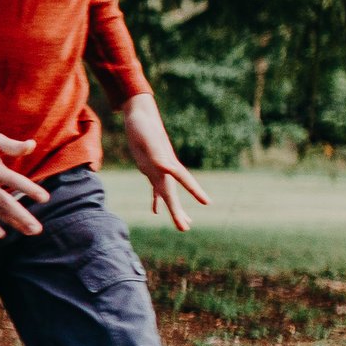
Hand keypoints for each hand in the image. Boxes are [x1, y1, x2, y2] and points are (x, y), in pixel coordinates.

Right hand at [0, 115, 49, 238]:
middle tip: (37, 229)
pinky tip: (0, 235)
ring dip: (12, 222)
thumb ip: (13, 146)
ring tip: (29, 232)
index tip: (45, 198)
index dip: (30, 190)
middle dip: (22, 217)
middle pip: (5, 203)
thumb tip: (33, 145)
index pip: (15, 181)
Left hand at [121, 91, 210, 231]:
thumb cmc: (142, 124)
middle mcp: (165, 169)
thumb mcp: (146, 137)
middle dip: (178, 211)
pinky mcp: (149, 169)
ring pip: (167, 194)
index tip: (207, 202)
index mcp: (167, 162)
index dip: (194, 190)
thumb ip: (156, 152)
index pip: (183, 178)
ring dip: (174, 209)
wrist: (139, 116)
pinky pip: (155, 188)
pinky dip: (156, 200)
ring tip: (184, 226)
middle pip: (173, 193)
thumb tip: (166, 166)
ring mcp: (158, 170)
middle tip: (185, 229)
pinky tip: (157, 211)